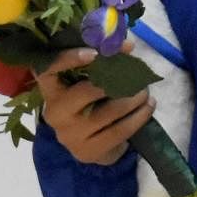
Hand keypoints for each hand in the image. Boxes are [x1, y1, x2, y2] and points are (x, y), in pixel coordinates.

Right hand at [36, 47, 155, 165]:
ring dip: (133, 99)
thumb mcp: (90, 81)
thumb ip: (104, 61)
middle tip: (135, 76)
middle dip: (115, 80)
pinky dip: (138, 117)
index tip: (95, 53)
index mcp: (51, 89)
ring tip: (145, 91)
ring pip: (107, 112)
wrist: (94, 144)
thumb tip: (128, 45)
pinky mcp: (88, 151)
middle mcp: (56, 112)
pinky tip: (149, 107)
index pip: (48, 70)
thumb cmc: (91, 103)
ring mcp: (70, 135)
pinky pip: (119, 131)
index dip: (69, 59)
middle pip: (85, 92)